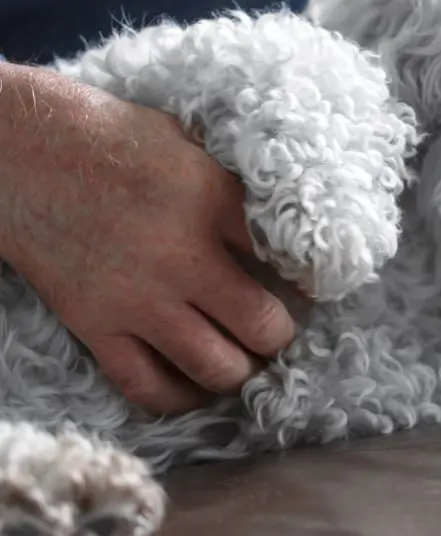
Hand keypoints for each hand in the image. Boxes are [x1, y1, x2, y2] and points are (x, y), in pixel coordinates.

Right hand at [0, 63, 296, 414]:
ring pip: (216, 367)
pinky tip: (198, 387)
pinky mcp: (98, 326)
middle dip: (284, 335)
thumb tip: (281, 223)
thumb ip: (235, 189)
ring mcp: (139, 299)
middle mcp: (184, 258)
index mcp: (214, 202)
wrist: (27, 153)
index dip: (314, 278)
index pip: (290, 258)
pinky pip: (148, 386)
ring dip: (244, 371)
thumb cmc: (115, 138)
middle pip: (263, 326)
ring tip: (250, 361)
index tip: (316, 285)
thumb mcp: (192, 146)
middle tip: (284, 330)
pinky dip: (182, 397)